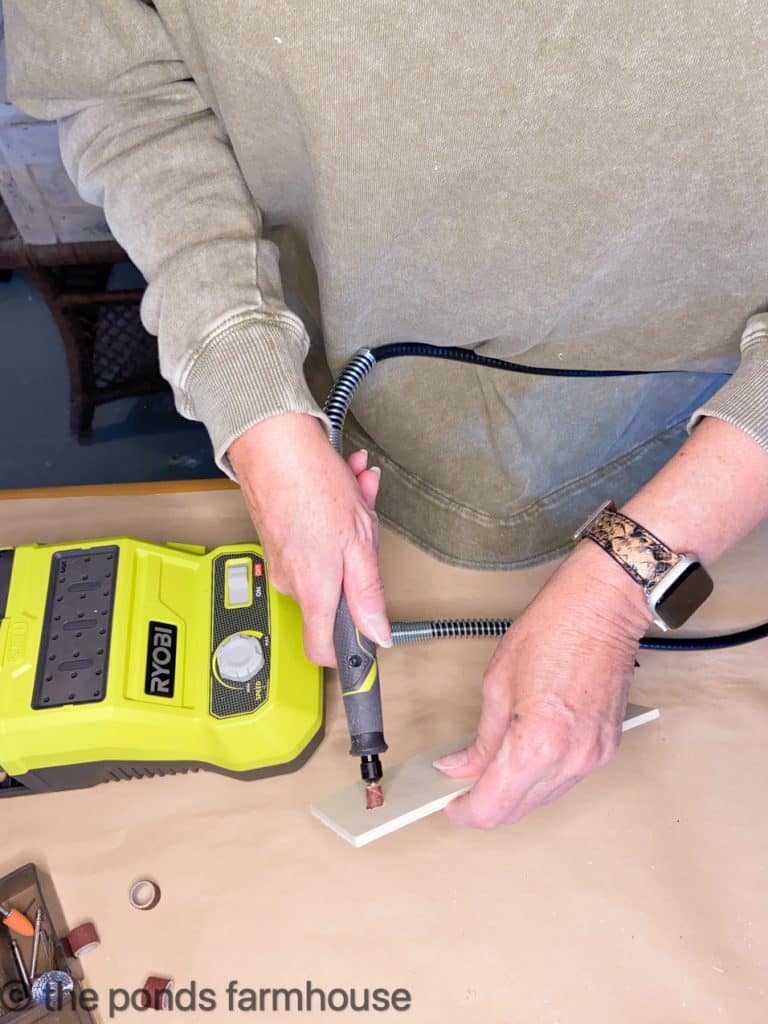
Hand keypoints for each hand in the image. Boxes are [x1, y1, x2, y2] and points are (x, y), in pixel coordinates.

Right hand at [228, 413, 390, 666]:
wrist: (271, 441)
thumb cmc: (313, 484)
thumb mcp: (359, 542)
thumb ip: (368, 594)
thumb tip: (378, 636)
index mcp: (314, 591)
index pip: (323, 650)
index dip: (348, 650)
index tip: (367, 642)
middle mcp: (292, 582)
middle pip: (336, 592)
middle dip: (359, 559)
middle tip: (367, 525)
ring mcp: (282, 560)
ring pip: (329, 558)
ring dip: (350, 528)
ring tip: (356, 493)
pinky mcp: (278, 538)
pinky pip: (314, 539)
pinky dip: (332, 515)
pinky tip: (343, 484)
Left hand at [435, 541, 652, 827]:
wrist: (602, 609)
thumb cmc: (552, 631)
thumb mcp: (497, 684)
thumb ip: (480, 739)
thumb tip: (460, 767)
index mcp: (536, 744)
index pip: (492, 807)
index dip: (463, 812)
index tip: (448, 803)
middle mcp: (568, 760)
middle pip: (517, 811)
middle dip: (485, 805)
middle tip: (460, 788)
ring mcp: (592, 758)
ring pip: (543, 799)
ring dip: (514, 792)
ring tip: (489, 770)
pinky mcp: (606, 749)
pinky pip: (565, 779)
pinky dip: (540, 776)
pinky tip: (524, 757)